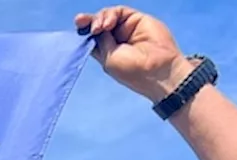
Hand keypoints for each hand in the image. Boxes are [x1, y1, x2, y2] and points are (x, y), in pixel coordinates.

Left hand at [74, 6, 194, 102]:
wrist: (158, 69)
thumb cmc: (133, 71)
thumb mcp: (109, 58)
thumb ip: (100, 41)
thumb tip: (94, 27)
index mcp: (107, 52)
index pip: (91, 37)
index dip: (83, 31)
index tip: (78, 27)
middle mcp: (116, 39)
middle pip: (97, 24)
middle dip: (88, 21)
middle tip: (80, 21)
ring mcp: (126, 29)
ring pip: (107, 16)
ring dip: (99, 19)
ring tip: (99, 28)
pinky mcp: (136, 20)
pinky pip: (119, 12)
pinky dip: (110, 15)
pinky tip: (107, 24)